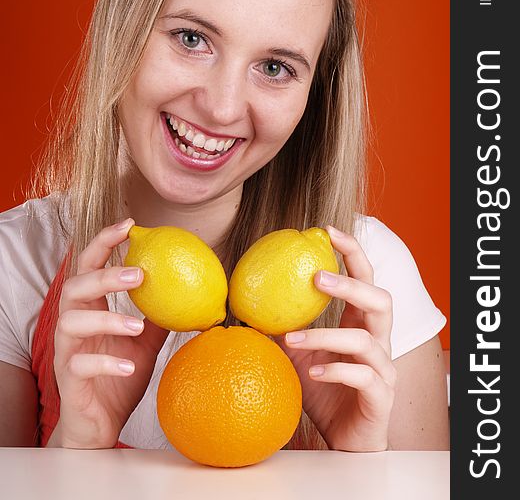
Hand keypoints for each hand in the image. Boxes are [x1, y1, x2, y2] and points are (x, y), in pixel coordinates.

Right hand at [52, 218, 168, 448]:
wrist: (100, 424)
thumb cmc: (119, 375)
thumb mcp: (145, 342)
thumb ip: (158, 315)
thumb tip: (192, 291)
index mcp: (91, 309)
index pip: (90, 266)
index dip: (105, 243)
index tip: (130, 225)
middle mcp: (73, 324)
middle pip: (74, 288)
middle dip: (104, 275)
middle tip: (138, 274)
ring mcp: (67, 351)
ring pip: (70, 323)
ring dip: (107, 319)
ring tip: (137, 324)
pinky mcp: (69, 379)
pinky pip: (80, 365)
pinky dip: (105, 361)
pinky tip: (128, 365)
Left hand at [276, 226, 395, 451]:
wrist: (344, 440)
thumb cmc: (323, 391)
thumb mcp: (297, 355)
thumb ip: (281, 328)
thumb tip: (246, 303)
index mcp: (362, 323)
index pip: (365, 278)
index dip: (352, 252)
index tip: (327, 230)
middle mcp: (379, 340)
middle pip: (380, 299)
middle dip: (350, 284)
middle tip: (315, 278)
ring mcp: (384, 368)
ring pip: (366, 339)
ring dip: (326, 335)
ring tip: (292, 338)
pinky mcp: (381, 396)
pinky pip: (364, 377)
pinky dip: (336, 371)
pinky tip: (312, 373)